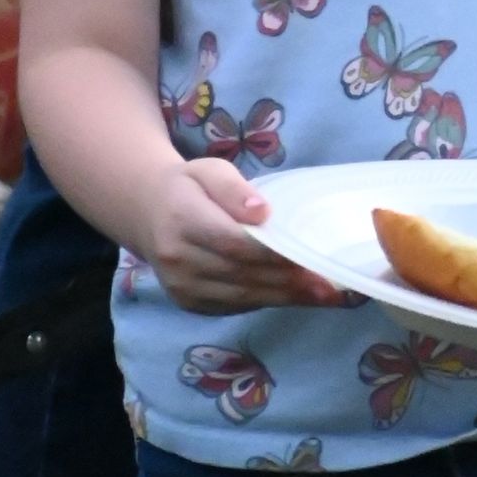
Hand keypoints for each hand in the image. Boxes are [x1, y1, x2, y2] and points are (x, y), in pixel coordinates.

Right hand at [139, 158, 343, 313]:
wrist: (147, 212)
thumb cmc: (188, 187)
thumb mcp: (209, 170)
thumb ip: (233, 189)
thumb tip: (262, 212)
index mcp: (183, 220)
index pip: (233, 242)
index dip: (272, 254)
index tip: (309, 257)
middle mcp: (178, 259)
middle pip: (241, 274)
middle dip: (287, 282)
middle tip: (329, 285)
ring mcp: (181, 286)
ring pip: (240, 296)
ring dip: (284, 298)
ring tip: (323, 296)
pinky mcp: (189, 303)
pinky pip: (233, 306)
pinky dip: (266, 302)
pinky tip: (296, 298)